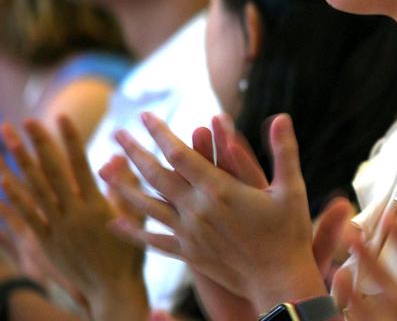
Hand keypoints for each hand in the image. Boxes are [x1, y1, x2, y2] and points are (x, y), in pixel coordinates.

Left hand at [0, 116, 147, 319]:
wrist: (112, 291)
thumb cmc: (130, 254)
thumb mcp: (136, 216)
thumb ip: (124, 185)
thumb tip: (117, 156)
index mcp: (96, 206)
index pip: (79, 164)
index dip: (69, 139)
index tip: (61, 116)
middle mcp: (73, 214)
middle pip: (50, 173)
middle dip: (37, 144)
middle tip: (24, 121)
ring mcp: (56, 229)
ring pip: (32, 191)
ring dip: (16, 164)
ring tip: (4, 142)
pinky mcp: (46, 242)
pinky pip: (24, 216)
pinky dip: (12, 197)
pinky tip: (0, 179)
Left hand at [101, 112, 325, 310]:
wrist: (278, 281)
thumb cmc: (289, 233)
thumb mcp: (291, 188)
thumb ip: (283, 150)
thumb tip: (281, 117)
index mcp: (218, 190)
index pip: (178, 154)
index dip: (159, 132)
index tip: (145, 116)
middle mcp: (197, 210)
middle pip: (155, 175)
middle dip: (134, 151)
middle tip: (116, 133)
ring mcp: (189, 234)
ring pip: (147, 206)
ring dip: (124, 186)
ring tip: (106, 170)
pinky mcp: (189, 253)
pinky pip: (154, 240)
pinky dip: (133, 231)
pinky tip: (116, 223)